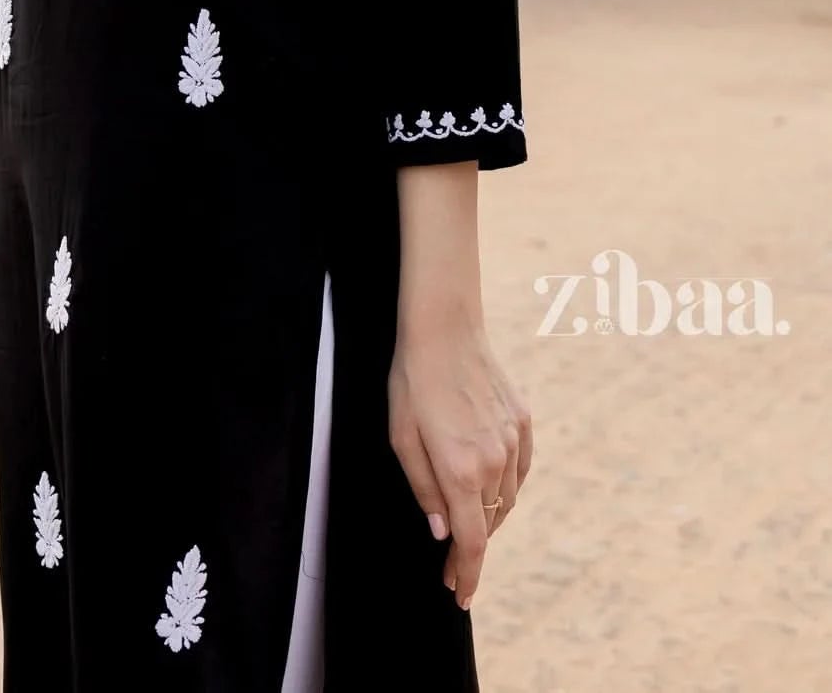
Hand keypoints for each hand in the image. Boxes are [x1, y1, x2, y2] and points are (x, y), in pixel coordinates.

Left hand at [386, 316, 532, 610]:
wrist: (445, 327)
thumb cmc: (412, 380)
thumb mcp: (401, 438)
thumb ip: (423, 489)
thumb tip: (440, 530)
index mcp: (461, 471)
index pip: (471, 542)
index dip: (466, 575)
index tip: (460, 597)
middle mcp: (494, 461)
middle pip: (490, 523)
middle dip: (470, 547)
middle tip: (450, 562)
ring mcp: (512, 440)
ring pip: (507, 498)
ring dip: (489, 516)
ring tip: (466, 523)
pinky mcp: (522, 421)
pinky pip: (520, 468)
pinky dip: (507, 486)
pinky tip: (492, 484)